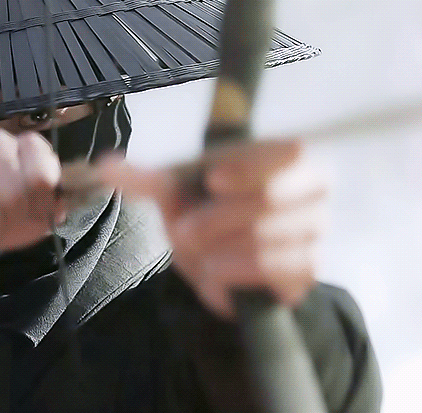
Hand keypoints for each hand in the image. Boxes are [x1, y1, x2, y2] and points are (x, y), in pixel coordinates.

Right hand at [0, 129, 65, 255]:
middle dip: (15, 219)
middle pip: (12, 194)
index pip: (41, 176)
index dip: (41, 204)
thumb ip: (58, 200)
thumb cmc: (15, 210)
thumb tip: (72, 194)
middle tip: (13, 223)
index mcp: (27, 145)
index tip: (39, 212)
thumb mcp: (43, 208)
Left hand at [99, 140, 325, 319]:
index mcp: (283, 156)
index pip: (286, 150)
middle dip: (218, 218)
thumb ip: (147, 180)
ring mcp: (315, 229)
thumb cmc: (205, 218)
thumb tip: (106, 164)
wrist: (222, 269)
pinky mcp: (308, 267)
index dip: (250, 166)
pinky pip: (271, 268)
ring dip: (219, 248)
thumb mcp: (174, 196)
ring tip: (200, 251)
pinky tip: (217, 271)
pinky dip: (233, 271)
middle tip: (184, 232)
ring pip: (266, 237)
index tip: (212, 180)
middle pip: (273, 198)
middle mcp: (311, 188)